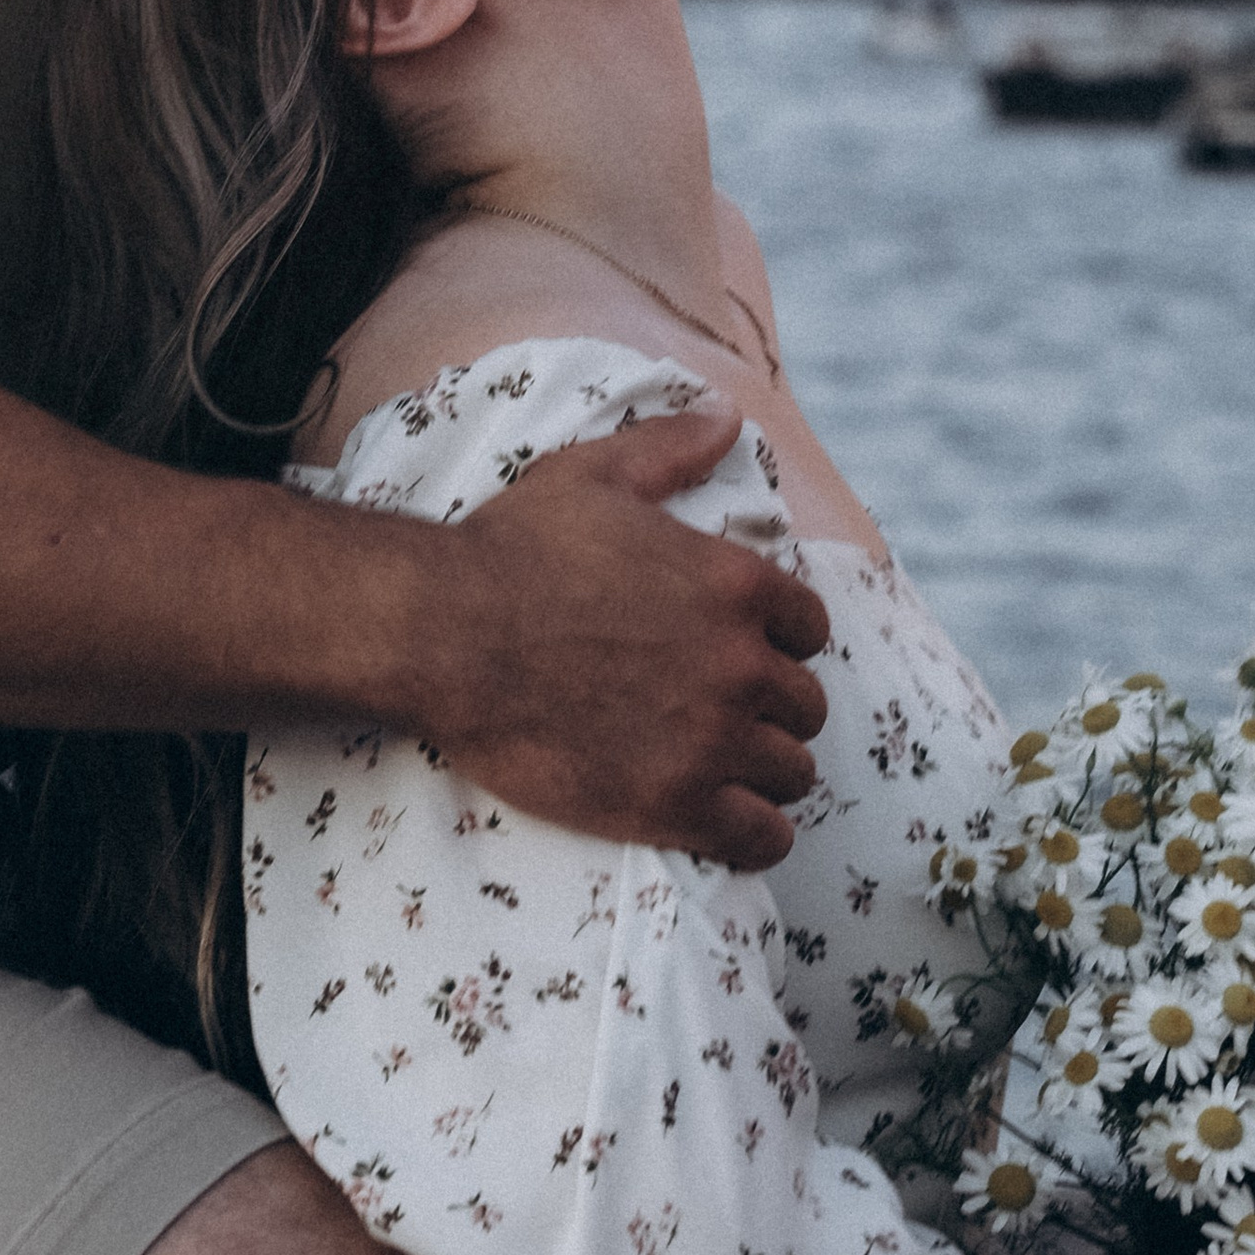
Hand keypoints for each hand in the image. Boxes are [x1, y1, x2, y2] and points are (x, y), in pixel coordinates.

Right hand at [413, 408, 829, 869]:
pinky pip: (763, 837)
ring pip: (792, 773)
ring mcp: (711, 738)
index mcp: (734, 582)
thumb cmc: (512, 548)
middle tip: (724, 713)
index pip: (810, 628)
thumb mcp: (596, 475)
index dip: (781, 640)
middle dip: (772, 709)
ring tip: (726, 770)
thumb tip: (728, 418)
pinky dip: (757, 833)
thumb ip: (673, 447)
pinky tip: (727, 821)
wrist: (444, 634)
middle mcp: (738, 661)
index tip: (745, 651)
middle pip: (805, 705)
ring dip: (765, 771)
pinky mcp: (675, 805)